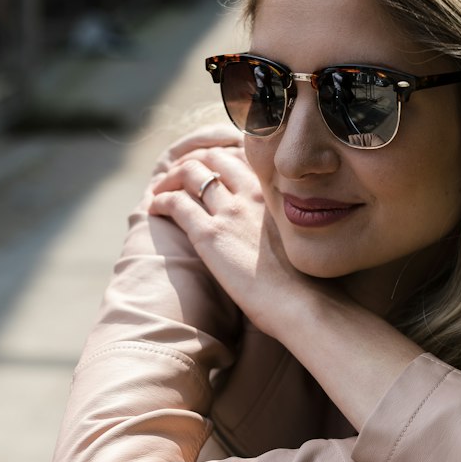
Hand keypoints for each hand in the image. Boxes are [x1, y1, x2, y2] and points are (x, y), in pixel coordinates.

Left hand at [148, 143, 316, 335]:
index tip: (208, 174)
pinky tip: (155, 208)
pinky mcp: (210, 235)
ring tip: (161, 189)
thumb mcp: (298, 240)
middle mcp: (251, 195)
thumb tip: (274, 235)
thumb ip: (282, 226)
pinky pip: (177, 203)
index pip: (240, 161)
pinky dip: (161, 200)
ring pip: (191, 174)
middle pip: (214, 158)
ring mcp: (230, 212)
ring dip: (171, 178)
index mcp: (274, 195)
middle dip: (192, 163)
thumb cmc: (306, 284)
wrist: (302, 303)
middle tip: (179, 179)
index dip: (219, 162)